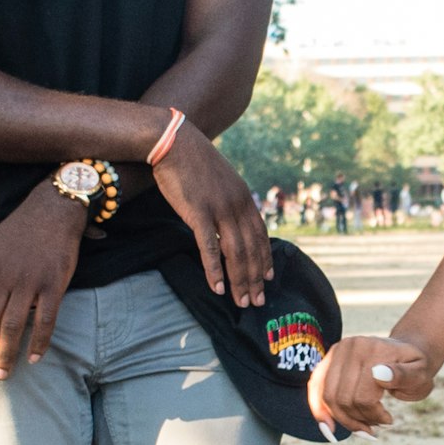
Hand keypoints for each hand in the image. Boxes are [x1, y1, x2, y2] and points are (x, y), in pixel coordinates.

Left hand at [0, 189, 84, 377]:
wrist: (52, 210)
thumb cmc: (18, 232)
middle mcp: (2, 277)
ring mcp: (28, 281)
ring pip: (13, 327)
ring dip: (6, 354)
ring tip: (3, 374)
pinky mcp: (53, 284)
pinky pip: (45, 321)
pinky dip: (39, 343)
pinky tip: (34, 358)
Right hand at [150, 121, 269, 305]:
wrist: (174, 143)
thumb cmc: (194, 162)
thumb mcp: (221, 180)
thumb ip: (230, 200)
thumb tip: (231, 218)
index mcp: (244, 198)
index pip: (261, 235)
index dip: (266, 258)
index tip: (269, 278)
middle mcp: (237, 205)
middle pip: (251, 249)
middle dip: (256, 278)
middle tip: (257, 301)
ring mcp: (219, 209)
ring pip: (235, 253)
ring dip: (240, 281)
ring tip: (242, 302)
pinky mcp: (198, 213)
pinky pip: (210, 248)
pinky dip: (215, 271)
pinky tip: (218, 288)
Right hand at [308, 332, 433, 434]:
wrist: (406, 350)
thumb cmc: (416, 367)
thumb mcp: (421, 373)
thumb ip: (405, 375)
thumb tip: (379, 374)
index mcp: (374, 350)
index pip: (363, 396)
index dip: (374, 415)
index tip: (389, 421)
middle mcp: (350, 347)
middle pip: (342, 399)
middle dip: (357, 420)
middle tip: (375, 426)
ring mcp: (336, 351)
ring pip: (328, 397)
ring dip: (343, 419)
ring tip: (362, 427)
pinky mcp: (328, 359)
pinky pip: (315, 388)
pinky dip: (320, 410)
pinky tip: (329, 429)